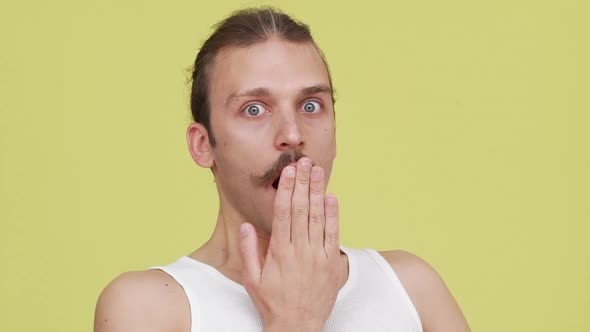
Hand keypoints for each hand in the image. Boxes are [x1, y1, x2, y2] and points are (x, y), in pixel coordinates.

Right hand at [238, 157, 341, 330]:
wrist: (298, 327)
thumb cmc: (272, 303)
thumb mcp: (252, 279)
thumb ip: (249, 251)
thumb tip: (245, 225)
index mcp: (279, 252)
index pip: (283, 213)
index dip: (286, 189)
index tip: (288, 172)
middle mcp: (299, 251)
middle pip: (301, 209)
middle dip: (302, 183)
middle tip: (304, 162)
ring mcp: (318, 257)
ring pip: (318, 218)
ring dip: (318, 192)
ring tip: (317, 172)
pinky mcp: (332, 264)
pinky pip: (333, 235)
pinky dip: (333, 215)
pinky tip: (332, 198)